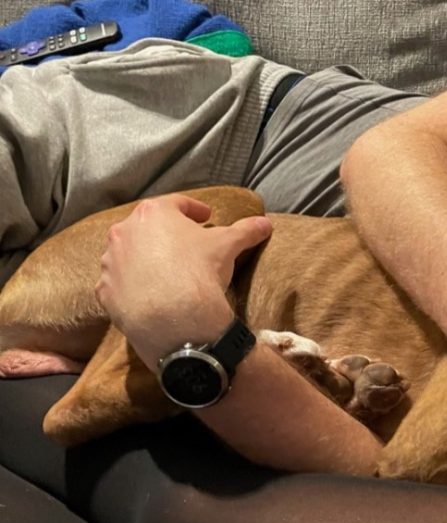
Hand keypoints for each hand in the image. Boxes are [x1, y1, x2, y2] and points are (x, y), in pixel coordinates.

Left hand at [94, 194, 271, 367]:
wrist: (176, 319)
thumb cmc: (201, 270)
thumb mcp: (230, 245)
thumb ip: (246, 230)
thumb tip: (265, 223)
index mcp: (153, 213)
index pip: (176, 204)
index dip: (194, 210)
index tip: (205, 217)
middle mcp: (124, 232)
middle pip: (148, 227)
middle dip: (166, 233)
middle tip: (186, 244)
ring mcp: (110, 263)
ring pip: (129, 253)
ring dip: (145, 258)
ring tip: (166, 271)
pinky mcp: (104, 291)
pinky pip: (118, 283)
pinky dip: (132, 284)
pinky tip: (149, 293)